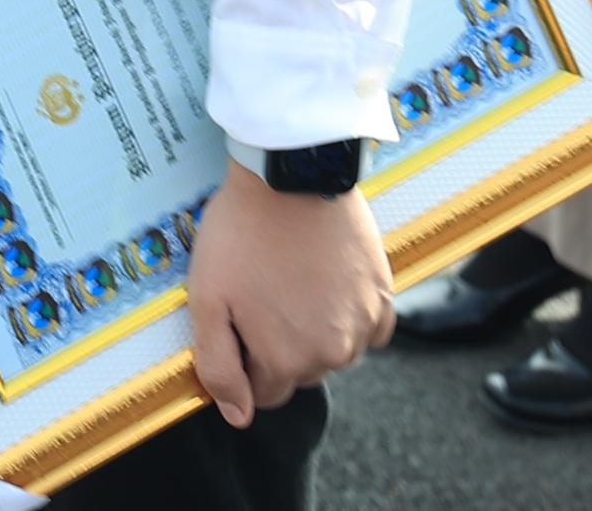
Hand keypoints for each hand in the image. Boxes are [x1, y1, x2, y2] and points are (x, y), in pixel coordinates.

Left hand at [185, 169, 392, 426]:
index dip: (244, 358)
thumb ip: (219, 367)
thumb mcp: (207, 300)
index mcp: (287, 361)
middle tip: (260, 291)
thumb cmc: (241, 234)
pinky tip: (326, 283)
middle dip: (277, 344)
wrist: (291, 175)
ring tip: (289, 280)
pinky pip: (368, 329)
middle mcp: (333, 354)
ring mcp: (364, 325)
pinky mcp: (384, 296)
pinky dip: (348, 316)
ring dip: (313, 330)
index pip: (264, 393)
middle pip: (299, 371)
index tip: (237, 317)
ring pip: (333, 351)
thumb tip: (239, 416)